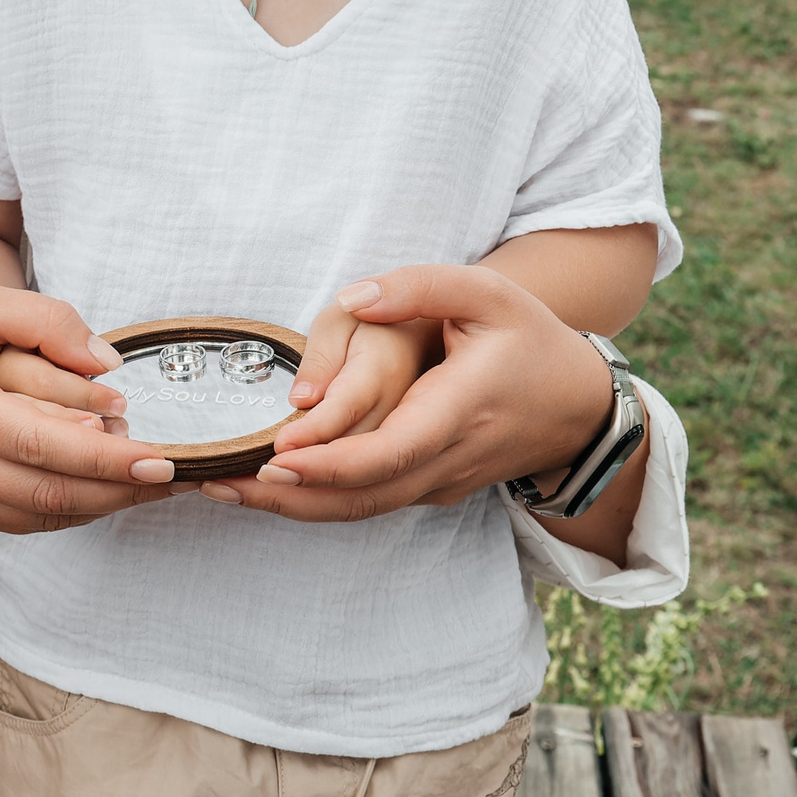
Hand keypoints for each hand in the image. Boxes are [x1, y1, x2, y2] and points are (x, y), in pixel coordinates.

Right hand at [0, 285, 173, 533]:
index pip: (44, 448)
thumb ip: (46, 322)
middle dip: (123, 492)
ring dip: (105, 504)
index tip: (166, 460)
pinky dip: (74, 509)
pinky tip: (111, 488)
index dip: (110, 461)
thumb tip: (109, 367)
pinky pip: (25, 521)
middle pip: (51, 496)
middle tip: (182, 476)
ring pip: (42, 518)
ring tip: (159, 483)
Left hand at [198, 266, 626, 544]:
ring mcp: (439, 484)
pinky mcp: (430, 490)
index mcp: (459, 410)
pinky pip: (369, 504)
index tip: (276, 458)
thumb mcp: (488, 291)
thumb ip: (420, 286)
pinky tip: (267, 488)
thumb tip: (355, 298)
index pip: (389, 452)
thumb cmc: (529, 341)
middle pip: (361, 496)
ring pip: (360, 510)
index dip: (331, 464)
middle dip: (286, 498)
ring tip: (222, 490)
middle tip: (216, 483)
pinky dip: (317, 502)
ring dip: (291, 508)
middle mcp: (447, 459)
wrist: (580, 407)